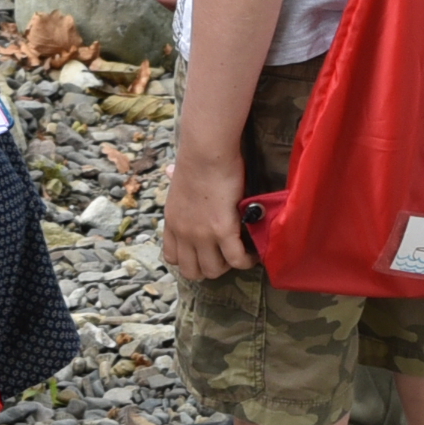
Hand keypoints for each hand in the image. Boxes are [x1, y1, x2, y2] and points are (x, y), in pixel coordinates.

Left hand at [163, 141, 254, 279]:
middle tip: (224, 256)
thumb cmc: (196, 159)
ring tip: (240, 254)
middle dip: (209, 268)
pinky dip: (247, 261)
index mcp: (172, 222)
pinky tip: (254, 254)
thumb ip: (174, 183)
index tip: (203, 254)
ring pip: (214, 270)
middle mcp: (184, 233)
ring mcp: (202, 234)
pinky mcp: (223, 230)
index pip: (172, 258)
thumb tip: (170, 171)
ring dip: (228, 266)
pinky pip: (236, 259)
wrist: (206, 152)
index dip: (189, 260)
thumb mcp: (177, 178)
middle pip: (192, 271)